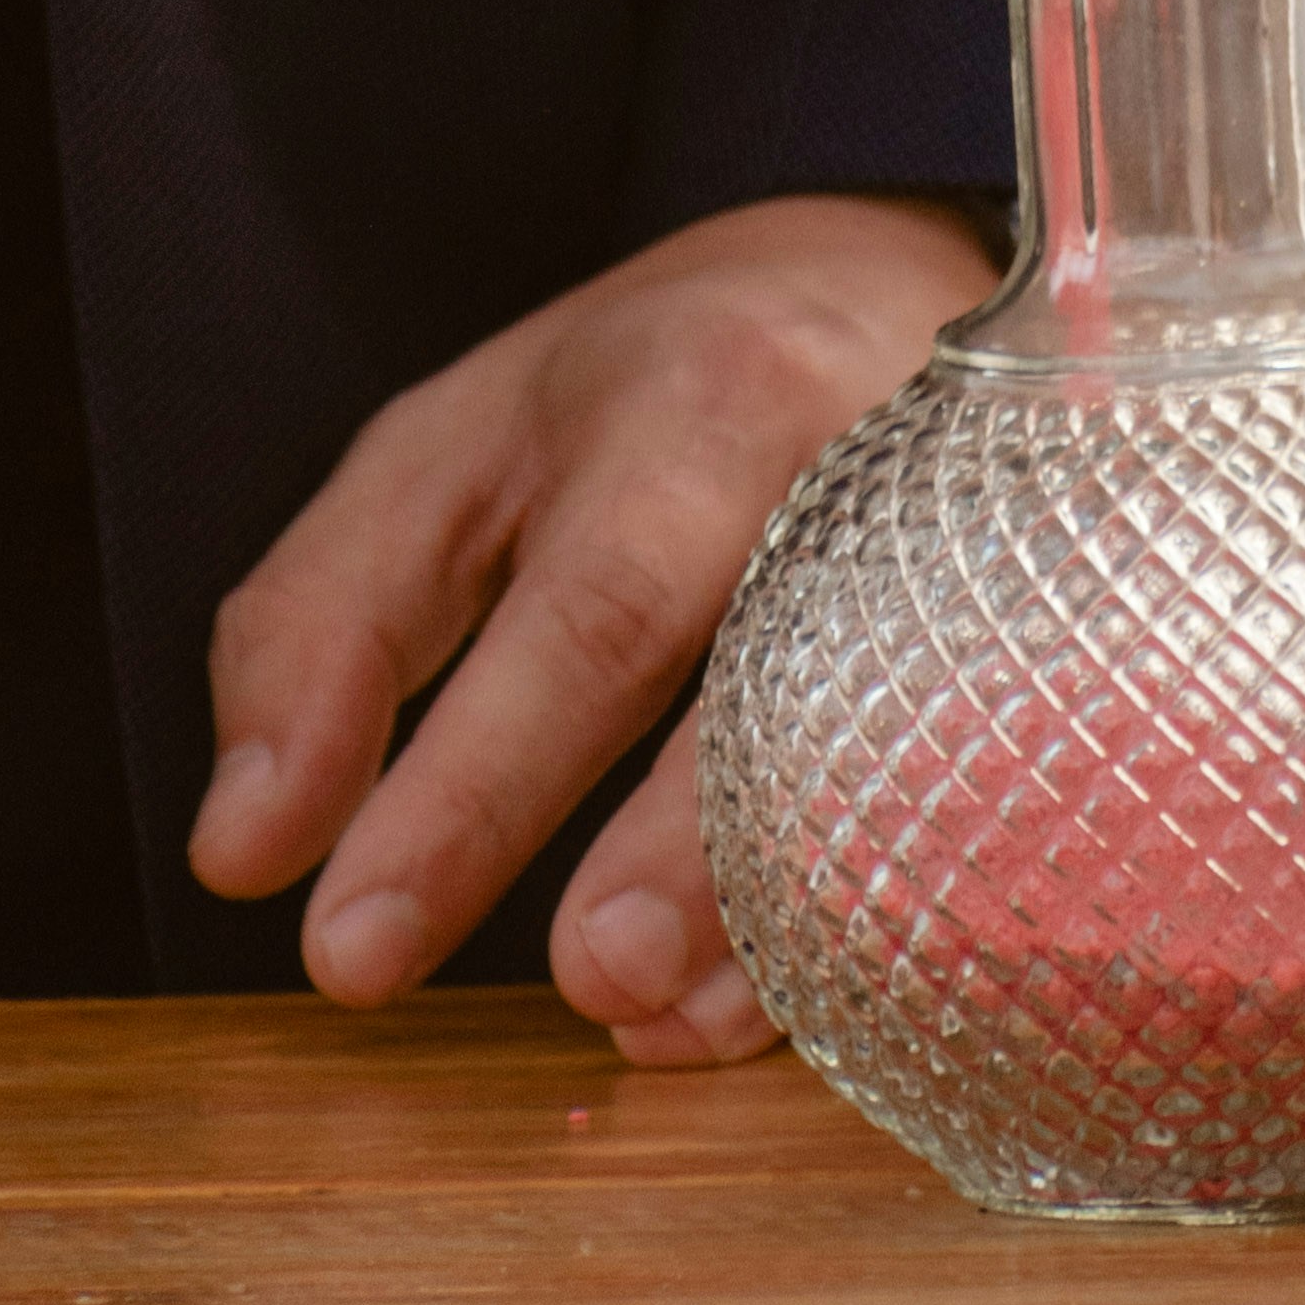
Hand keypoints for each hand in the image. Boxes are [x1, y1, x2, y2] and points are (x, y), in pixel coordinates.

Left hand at [184, 193, 988, 1067]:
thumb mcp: (443, 461)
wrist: (889, 280)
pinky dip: (865, 926)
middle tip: (579, 986)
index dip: (471, 795)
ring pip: (902, 754)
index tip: (353, 949)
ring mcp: (984, 554)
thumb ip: (322, 629)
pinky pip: (983, 799)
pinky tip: (747, 1011)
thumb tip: (246, 847)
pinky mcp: (1058, 636)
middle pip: (774, 674)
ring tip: (654, 1024)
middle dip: (678, 855)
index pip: (583, 614)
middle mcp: (859, 465)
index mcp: (690, 401)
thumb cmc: (635, 399)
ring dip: (776, 922)